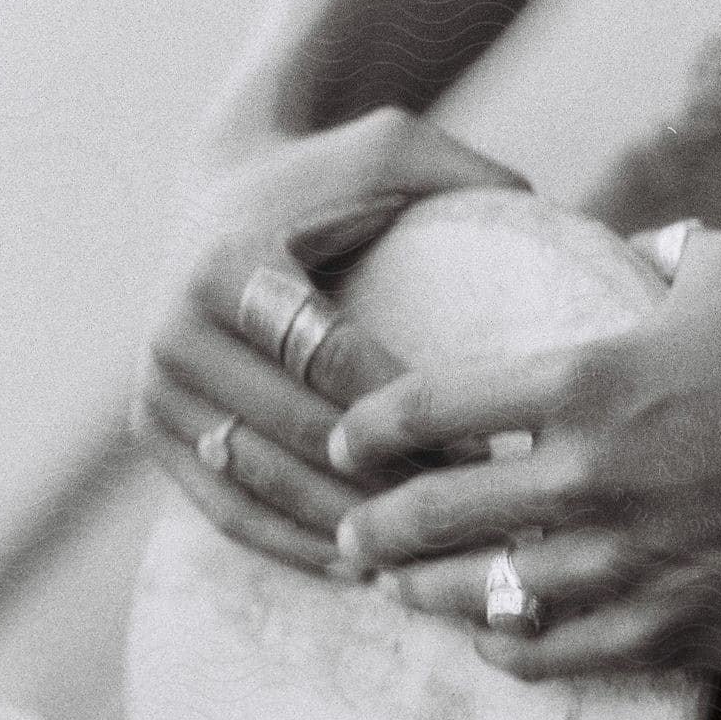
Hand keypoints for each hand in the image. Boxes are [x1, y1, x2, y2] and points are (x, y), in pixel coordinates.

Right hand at [135, 107, 528, 573]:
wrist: (218, 189)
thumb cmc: (327, 175)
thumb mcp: (393, 149)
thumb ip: (471, 174)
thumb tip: (571, 220)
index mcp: (229, 263)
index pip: (329, 358)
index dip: (412, 411)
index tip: (488, 450)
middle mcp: (173, 327)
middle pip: (297, 430)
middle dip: (389, 483)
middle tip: (470, 521)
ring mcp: (154, 385)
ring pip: (259, 481)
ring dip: (343, 527)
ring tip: (423, 561)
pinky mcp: (149, 429)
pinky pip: (220, 506)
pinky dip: (286, 542)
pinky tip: (353, 570)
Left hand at [327, 230, 720, 675]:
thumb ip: (657, 245)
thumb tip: (627, 237)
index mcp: (584, 382)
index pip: (429, 406)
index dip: (368, 426)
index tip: (346, 442)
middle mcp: (583, 477)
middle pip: (432, 511)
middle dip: (372, 525)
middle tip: (350, 529)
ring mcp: (615, 563)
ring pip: (474, 594)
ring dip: (421, 591)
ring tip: (396, 587)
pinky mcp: (654, 632)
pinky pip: (543, 654)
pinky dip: (500, 648)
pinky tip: (486, 637)